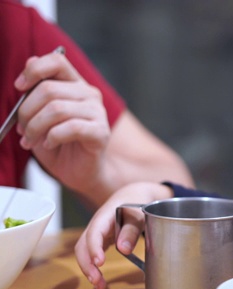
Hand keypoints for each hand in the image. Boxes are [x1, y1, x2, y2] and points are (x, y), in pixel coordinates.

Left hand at [14, 49, 110, 197]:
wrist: (79, 172)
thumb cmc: (60, 144)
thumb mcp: (39, 115)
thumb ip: (36, 90)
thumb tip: (30, 61)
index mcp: (75, 85)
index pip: (57, 60)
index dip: (34, 70)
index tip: (19, 87)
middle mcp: (89, 95)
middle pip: (49, 89)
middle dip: (26, 111)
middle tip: (22, 129)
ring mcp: (97, 113)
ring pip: (56, 109)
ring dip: (36, 128)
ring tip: (32, 140)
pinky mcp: (100, 132)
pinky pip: (70, 128)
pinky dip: (52, 138)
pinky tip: (50, 144)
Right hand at [75, 182, 172, 288]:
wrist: (135, 194)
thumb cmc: (138, 203)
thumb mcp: (140, 214)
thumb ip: (132, 230)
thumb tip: (123, 250)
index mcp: (105, 215)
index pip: (94, 232)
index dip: (94, 248)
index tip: (100, 263)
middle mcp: (96, 224)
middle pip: (82, 245)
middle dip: (87, 264)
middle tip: (98, 281)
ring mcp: (97, 232)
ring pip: (84, 251)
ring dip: (88, 269)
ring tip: (100, 286)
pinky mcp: (100, 239)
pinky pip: (91, 253)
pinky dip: (93, 266)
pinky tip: (100, 279)